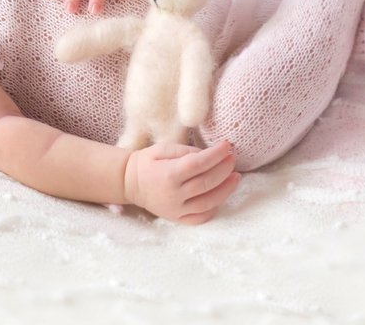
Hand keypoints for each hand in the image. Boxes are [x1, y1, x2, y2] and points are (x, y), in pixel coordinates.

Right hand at [123, 139, 240, 224]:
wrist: (129, 183)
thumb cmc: (146, 162)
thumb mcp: (162, 148)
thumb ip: (185, 150)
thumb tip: (208, 154)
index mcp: (168, 174)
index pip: (199, 164)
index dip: (216, 154)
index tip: (227, 145)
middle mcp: (174, 194)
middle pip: (207, 183)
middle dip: (224, 169)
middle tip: (232, 159)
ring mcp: (176, 209)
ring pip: (208, 202)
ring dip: (226, 190)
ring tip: (236, 177)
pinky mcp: (177, 218)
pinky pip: (200, 218)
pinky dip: (214, 208)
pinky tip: (221, 195)